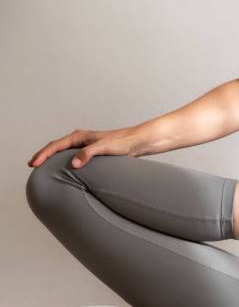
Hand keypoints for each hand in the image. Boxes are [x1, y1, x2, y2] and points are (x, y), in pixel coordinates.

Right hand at [27, 124, 158, 168]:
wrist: (138, 142)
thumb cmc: (123, 143)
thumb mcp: (104, 148)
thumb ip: (88, 154)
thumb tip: (73, 163)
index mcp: (80, 136)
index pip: (56, 145)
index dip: (43, 154)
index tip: (33, 164)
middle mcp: (82, 139)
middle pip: (56, 147)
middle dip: (43, 155)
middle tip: (32, 166)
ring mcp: (87, 145)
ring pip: (64, 151)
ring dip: (52, 158)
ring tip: (43, 168)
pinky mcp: (93, 152)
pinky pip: (73, 156)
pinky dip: (64, 161)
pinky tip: (65, 170)